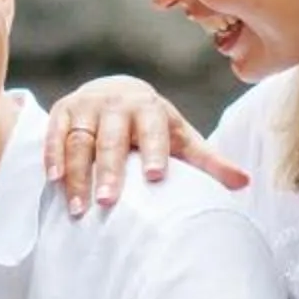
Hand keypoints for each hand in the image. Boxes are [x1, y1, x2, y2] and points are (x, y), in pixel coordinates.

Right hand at [41, 75, 248, 217]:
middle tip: (107, 202)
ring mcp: (87, 106)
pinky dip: (52, 156)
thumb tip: (246, 183)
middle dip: (108, 170)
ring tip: (77, 207)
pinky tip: (53, 181)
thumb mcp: (180, 137)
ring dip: (76, 173)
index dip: (154, 150)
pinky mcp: (63, 111)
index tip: (155, 176)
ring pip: (80, 140)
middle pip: (112, 139)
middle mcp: (117, 103)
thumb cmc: (153, 126)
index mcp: (151, 108)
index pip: (153, 130)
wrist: (114, 92)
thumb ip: (209, 160)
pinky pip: (55, 135)